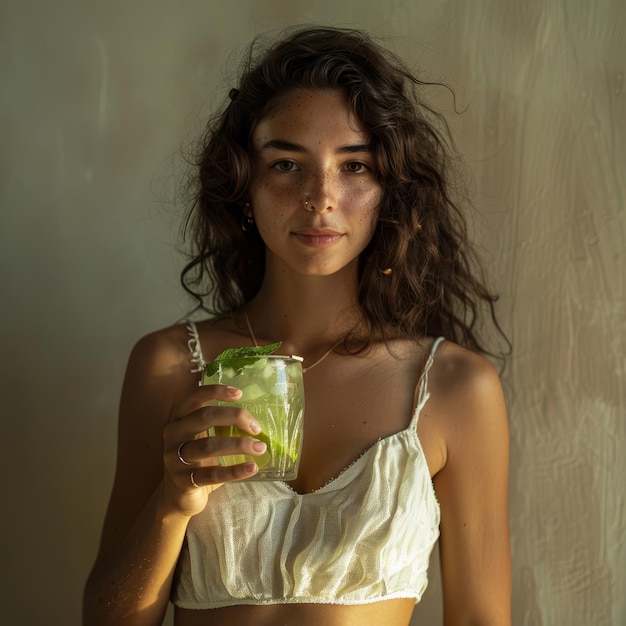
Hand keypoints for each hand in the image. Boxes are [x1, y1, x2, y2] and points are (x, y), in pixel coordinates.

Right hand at [160, 384, 265, 516]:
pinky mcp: (183, 481)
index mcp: (179, 419)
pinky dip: (234, 471)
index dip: (216, 391)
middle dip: (235, 417)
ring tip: (260, 448)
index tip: (239, 393)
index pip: (194, 397)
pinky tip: (252, 468)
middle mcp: (174, 434)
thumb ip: (220, 424)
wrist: (179, 498)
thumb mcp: (203, 437)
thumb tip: (255, 417)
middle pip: (204, 417)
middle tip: (256, 428)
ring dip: (239, 445)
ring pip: (209, 446)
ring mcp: (175, 458)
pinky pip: (212, 474)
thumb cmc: (198, 461)